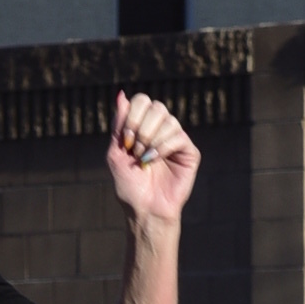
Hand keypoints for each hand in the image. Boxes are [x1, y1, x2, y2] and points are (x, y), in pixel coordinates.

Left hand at [106, 88, 197, 222]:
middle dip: (141, 128)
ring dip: (152, 140)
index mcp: (144, 126)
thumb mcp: (115, 153)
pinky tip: (155, 161)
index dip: (133, 115)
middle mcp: (161, 129)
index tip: (125, 139)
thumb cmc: (130, 185)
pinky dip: (163, 148)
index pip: (142, 101)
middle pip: (156, 106)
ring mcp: (176, 139)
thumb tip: (121, 95)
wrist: (144, 208)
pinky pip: (178, 136)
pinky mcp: (189, 151)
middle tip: (135, 149)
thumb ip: (118, 124)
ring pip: (169, 120)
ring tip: (145, 159)